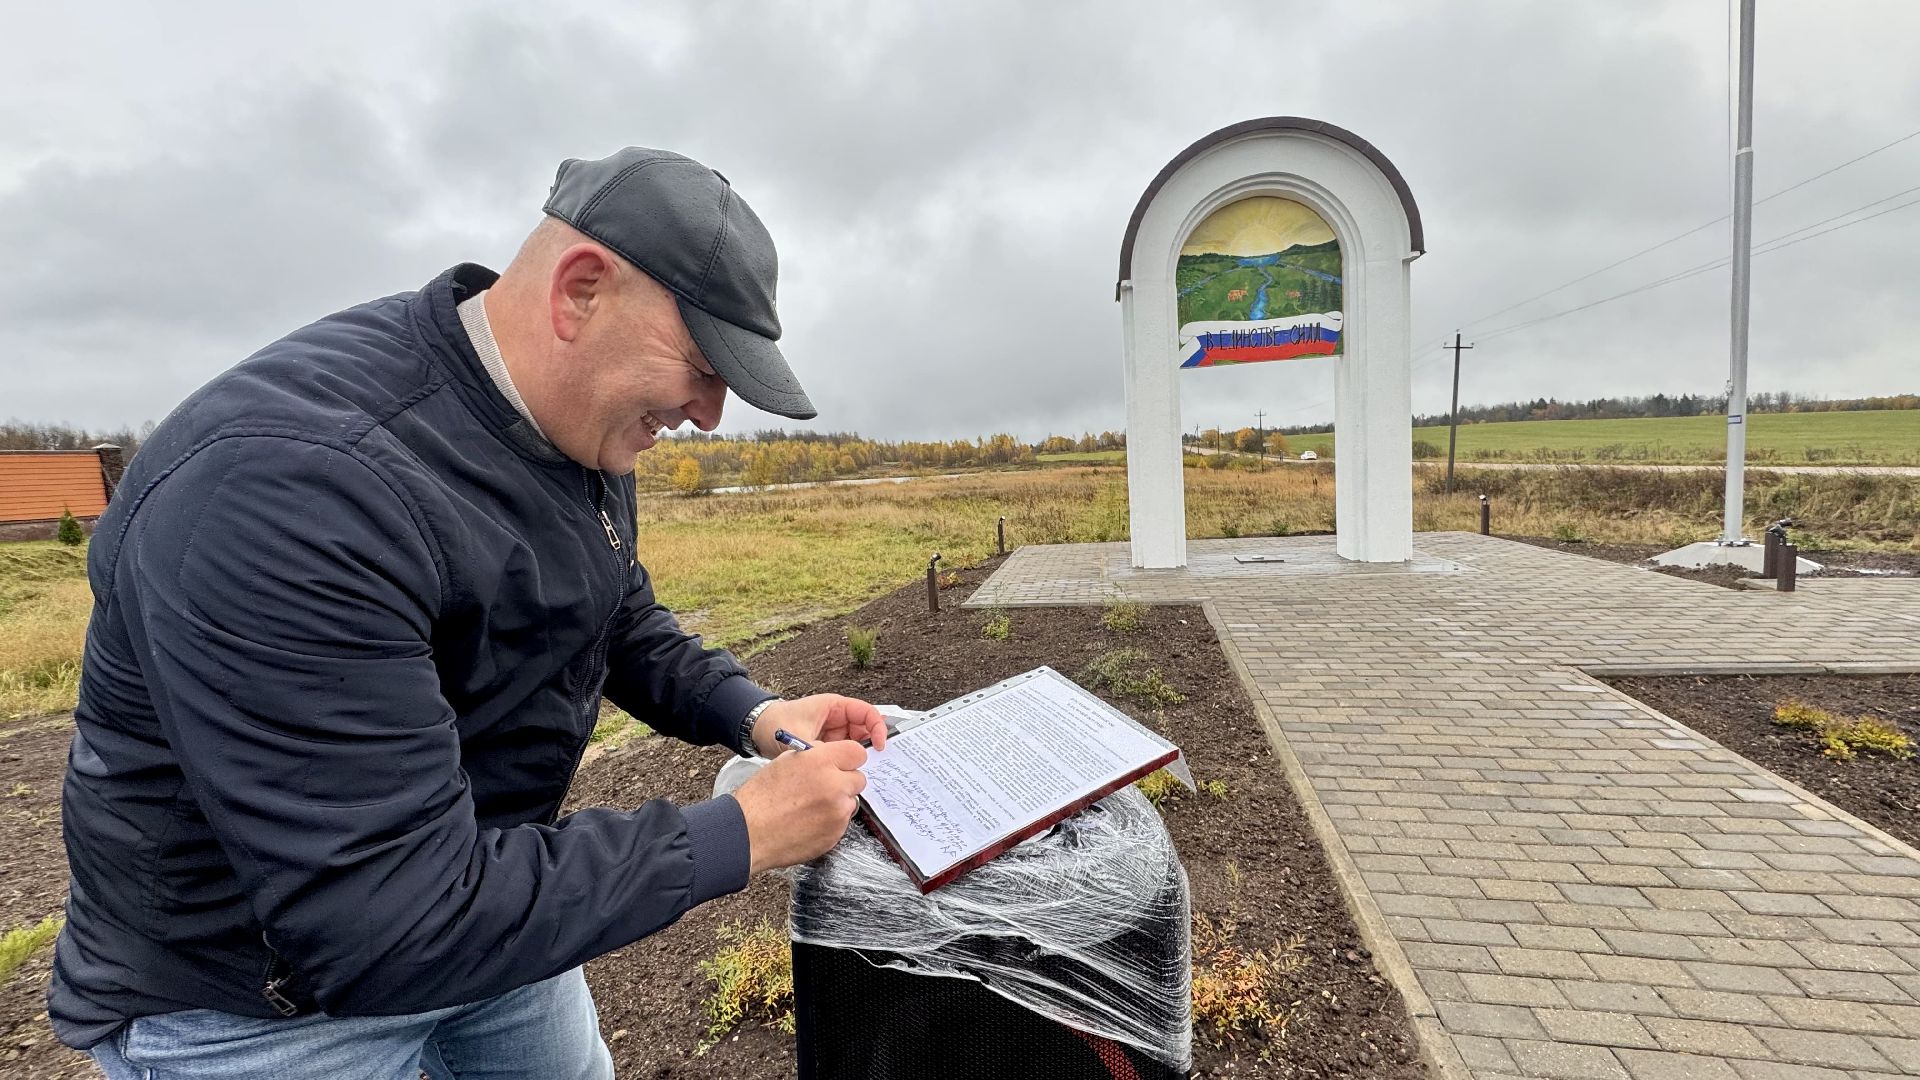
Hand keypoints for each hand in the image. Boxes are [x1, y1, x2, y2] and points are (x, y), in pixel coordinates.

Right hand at [731, 740, 867, 873]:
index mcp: (820, 762)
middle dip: (845, 781)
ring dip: (838, 802)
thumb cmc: (760, 799)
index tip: (843, 763)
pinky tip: (810, 821)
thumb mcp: (785, 762)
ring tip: (811, 807)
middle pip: (859, 778)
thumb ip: (815, 756)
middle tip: (826, 786)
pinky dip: (831, 821)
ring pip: (851, 801)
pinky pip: (843, 822)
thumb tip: (831, 755)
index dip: (849, 758)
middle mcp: (834, 785)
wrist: (749, 833)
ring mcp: (837, 812)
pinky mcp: (836, 833)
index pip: (857, 752)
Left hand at [750, 695, 888, 757]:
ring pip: (856, 742)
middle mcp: (837, 717)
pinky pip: (843, 751)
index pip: (867, 712)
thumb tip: (837, 765)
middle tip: (875, 763)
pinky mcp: (827, 744)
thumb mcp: (800, 738)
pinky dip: (847, 761)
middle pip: (865, 729)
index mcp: (834, 706)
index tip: (880, 746)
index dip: (878, 728)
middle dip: (871, 745)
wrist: (757, 729)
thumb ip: (820, 751)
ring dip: (858, 755)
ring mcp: (832, 731)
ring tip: (860, 769)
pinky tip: (847, 773)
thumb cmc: (776, 724)